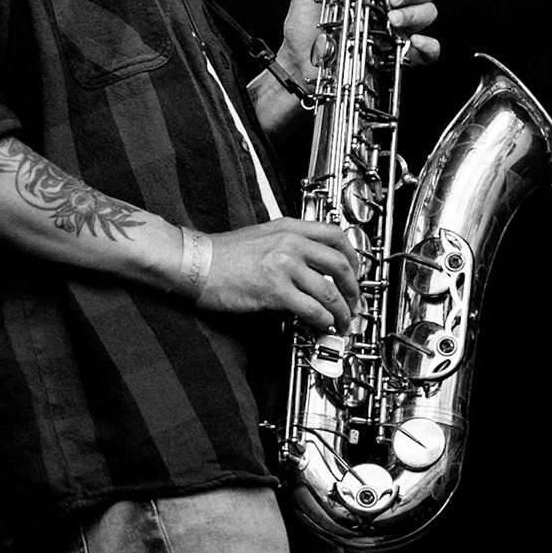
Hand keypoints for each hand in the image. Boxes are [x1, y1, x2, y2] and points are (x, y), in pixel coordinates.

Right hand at [195, 217, 361, 331]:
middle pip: (340, 264)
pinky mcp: (275, 290)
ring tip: (342, 321)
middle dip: (353, 288)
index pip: (336, 235)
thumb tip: (311, 266)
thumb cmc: (221, 254)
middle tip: (354, 302)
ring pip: (329, 290)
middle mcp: (291, 243)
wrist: (195, 263)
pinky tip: (323, 325)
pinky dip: (323, 319)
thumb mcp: (262, 236)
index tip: (356, 271)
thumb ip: (289, 244)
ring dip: (341, 310)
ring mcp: (284, 266)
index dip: (353, 255)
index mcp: (289, 227)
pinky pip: (311, 308)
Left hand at [280, 0, 439, 75]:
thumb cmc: (305, 29)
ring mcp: (398, 30)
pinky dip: (428, 44)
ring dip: (415, 12)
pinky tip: (414, 41)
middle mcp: (390, 6)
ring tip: (392, 17)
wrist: (299, 66)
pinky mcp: (400, 56)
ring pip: (429, 12)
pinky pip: (430, 50)